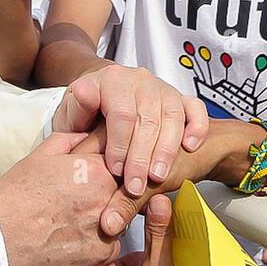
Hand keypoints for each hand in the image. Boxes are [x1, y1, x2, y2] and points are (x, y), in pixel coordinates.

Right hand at [0, 132, 122, 265]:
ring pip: (122, 217)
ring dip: (108, 215)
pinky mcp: (102, 254)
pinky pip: (113, 244)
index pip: (121, 158)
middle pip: (126, 188)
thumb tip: (89, 136)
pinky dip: (99, 241)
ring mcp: (108, 227)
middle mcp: (107, 197)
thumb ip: (71, 140)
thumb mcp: (41, 155)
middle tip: (84, 197)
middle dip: (110, 190)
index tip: (97, 171)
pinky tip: (75, 237)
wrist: (1, 238)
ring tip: (76, 217)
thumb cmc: (16, 196)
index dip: (109, 164)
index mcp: (96, 169)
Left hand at [53, 65, 209, 203]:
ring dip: (166, 150)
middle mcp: (138, 79)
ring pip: (171, 117)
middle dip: (142, 157)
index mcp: (111, 79)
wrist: (102, 100)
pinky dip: (196, 127)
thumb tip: (86, 94)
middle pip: (147, 119)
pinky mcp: (179, 98)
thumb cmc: (85, 115)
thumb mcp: (71, 115)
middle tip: (136, 186)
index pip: (121, 113)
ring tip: (158, 177)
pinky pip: (195, 109)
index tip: (115, 170)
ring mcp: (161, 88)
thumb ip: (76, 110)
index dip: (119, 144)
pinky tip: (190, 147)